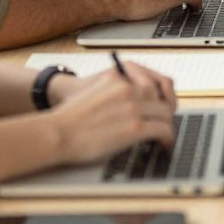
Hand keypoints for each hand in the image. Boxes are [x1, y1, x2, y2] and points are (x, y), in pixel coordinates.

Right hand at [48, 68, 176, 164]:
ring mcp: (133, 107)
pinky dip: (168, 138)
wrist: (56, 134)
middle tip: (164, 125)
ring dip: (167, 125)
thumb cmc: (70, 119)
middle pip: (162, 98)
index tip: (163, 107)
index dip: (162, 97)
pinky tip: (164, 144)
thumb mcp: (95, 92)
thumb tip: (137, 104)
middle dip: (165, 113)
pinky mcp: (134, 127)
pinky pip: (163, 129)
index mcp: (118, 78)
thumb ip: (116, 92)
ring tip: (165, 136)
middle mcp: (128, 88)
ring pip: (165, 114)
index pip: (153, 82)